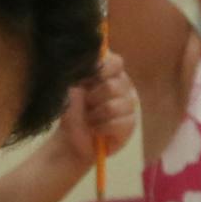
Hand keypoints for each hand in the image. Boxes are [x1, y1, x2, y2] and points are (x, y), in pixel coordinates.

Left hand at [55, 50, 138, 164]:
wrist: (72, 139)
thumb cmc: (72, 110)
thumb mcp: (70, 92)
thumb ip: (79, 78)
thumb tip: (85, 70)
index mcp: (110, 73)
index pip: (116, 62)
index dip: (103, 69)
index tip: (87, 79)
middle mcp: (123, 86)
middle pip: (112, 86)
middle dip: (93, 98)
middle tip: (86, 105)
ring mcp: (129, 105)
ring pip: (112, 107)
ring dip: (94, 116)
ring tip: (89, 119)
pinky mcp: (130, 124)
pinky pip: (116, 124)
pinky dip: (100, 128)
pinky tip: (96, 129)